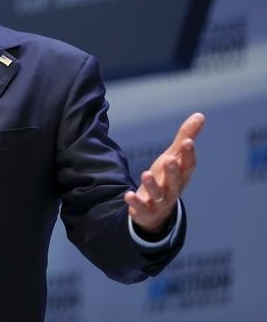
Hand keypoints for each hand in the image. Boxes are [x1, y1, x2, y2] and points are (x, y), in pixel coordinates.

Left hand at [124, 112, 204, 233]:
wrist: (157, 209)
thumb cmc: (167, 177)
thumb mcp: (174, 156)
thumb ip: (185, 137)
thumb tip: (200, 115)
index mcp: (182, 175)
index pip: (188, 165)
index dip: (189, 155)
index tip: (188, 142)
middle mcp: (173, 189)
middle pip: (175, 181)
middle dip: (173, 171)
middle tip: (169, 159)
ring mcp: (160, 201)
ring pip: (158, 194)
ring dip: (152, 185)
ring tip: (145, 173)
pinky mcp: (146, 211)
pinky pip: (141, 208)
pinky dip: (135, 203)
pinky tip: (128, 195)